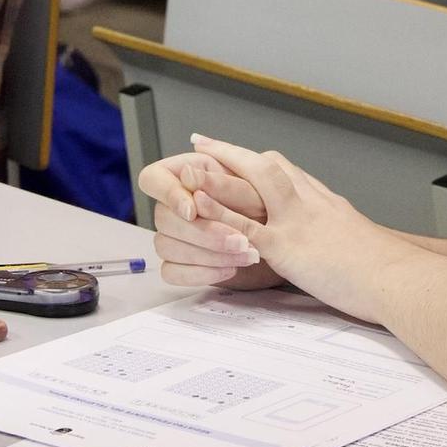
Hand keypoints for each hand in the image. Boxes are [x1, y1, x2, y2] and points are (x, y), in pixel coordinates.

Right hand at [140, 148, 284, 288]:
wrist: (292, 242)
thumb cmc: (275, 207)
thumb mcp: (258, 191)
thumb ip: (223, 184)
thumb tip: (189, 174)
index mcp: (191, 174)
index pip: (154, 179)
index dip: (168, 194)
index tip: (193, 210)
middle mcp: (180, 204)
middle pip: (161, 217)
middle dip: (202, 231)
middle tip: (239, 238)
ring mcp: (180, 235)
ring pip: (165, 246)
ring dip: (207, 253)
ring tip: (246, 253)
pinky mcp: (186, 262)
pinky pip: (171, 272)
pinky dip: (201, 273)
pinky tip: (230, 268)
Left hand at [171, 134, 416, 323]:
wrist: (399, 277)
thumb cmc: (386, 267)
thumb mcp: (356, 238)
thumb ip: (335, 232)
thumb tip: (330, 239)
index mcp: (324, 201)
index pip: (284, 169)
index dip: (257, 159)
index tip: (236, 151)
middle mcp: (309, 202)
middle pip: (263, 166)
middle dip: (230, 153)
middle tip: (201, 143)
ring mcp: (296, 221)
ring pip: (251, 185)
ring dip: (216, 174)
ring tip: (187, 165)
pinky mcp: (288, 246)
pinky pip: (246, 226)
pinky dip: (219, 213)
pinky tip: (198, 207)